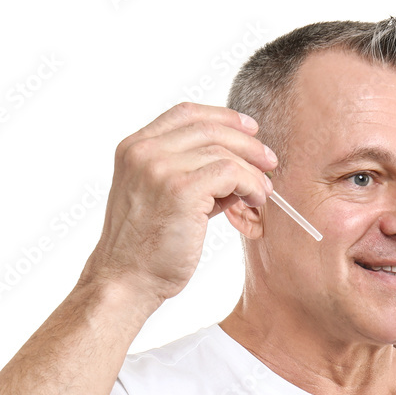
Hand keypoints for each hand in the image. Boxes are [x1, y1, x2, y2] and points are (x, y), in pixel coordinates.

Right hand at [80, 102, 276, 303]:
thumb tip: (236, 168)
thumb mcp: (161, 199)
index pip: (185, 114)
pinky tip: (255, 200)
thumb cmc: (144, 250)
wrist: (126, 280)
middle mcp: (143, 151)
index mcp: (134, 148)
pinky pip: (230, 173)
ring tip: (263, 191)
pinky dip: (250, 184)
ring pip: (223, 151)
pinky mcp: (181, 189)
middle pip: (208, 128)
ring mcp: (160, 168)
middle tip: (269, 161)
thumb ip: (190, 176)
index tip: (249, 128)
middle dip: (246, 142)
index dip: (222, 117)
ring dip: (252, 170)